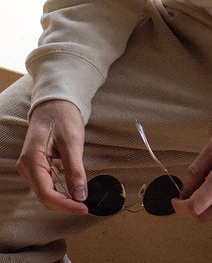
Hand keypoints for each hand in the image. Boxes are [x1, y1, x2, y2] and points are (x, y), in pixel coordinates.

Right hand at [17, 99, 88, 214]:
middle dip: (65, 203)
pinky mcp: (38, 166)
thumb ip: (75, 169)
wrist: (55, 102)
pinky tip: (74, 188)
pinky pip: (48, 183)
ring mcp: (31, 167)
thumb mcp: (72, 141)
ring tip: (82, 199)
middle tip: (85, 206)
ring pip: (46, 192)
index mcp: (32, 160)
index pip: (46, 193)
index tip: (83, 207)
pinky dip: (61, 189)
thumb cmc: (62, 116)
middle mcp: (27, 166)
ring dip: (63, 198)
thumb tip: (81, 194)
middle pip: (44, 196)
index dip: (65, 204)